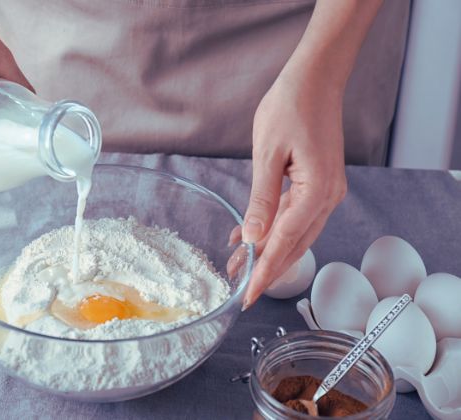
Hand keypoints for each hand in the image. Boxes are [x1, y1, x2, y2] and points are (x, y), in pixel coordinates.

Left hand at [239, 71, 346, 308]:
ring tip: (237, 266)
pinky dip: (272, 229)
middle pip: (294, 245)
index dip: (264, 271)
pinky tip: (247, 236)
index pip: (286, 242)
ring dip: (266, 251)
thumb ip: (262, 200)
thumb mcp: (267, 155)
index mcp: (318, 192)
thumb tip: (253, 238)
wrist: (314, 79)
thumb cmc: (290, 108)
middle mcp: (328, 198)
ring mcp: (326, 192)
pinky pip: (294, 216)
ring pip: (294, 234)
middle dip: (265, 268)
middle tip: (239, 288)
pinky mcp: (318, 184)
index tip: (248, 295)